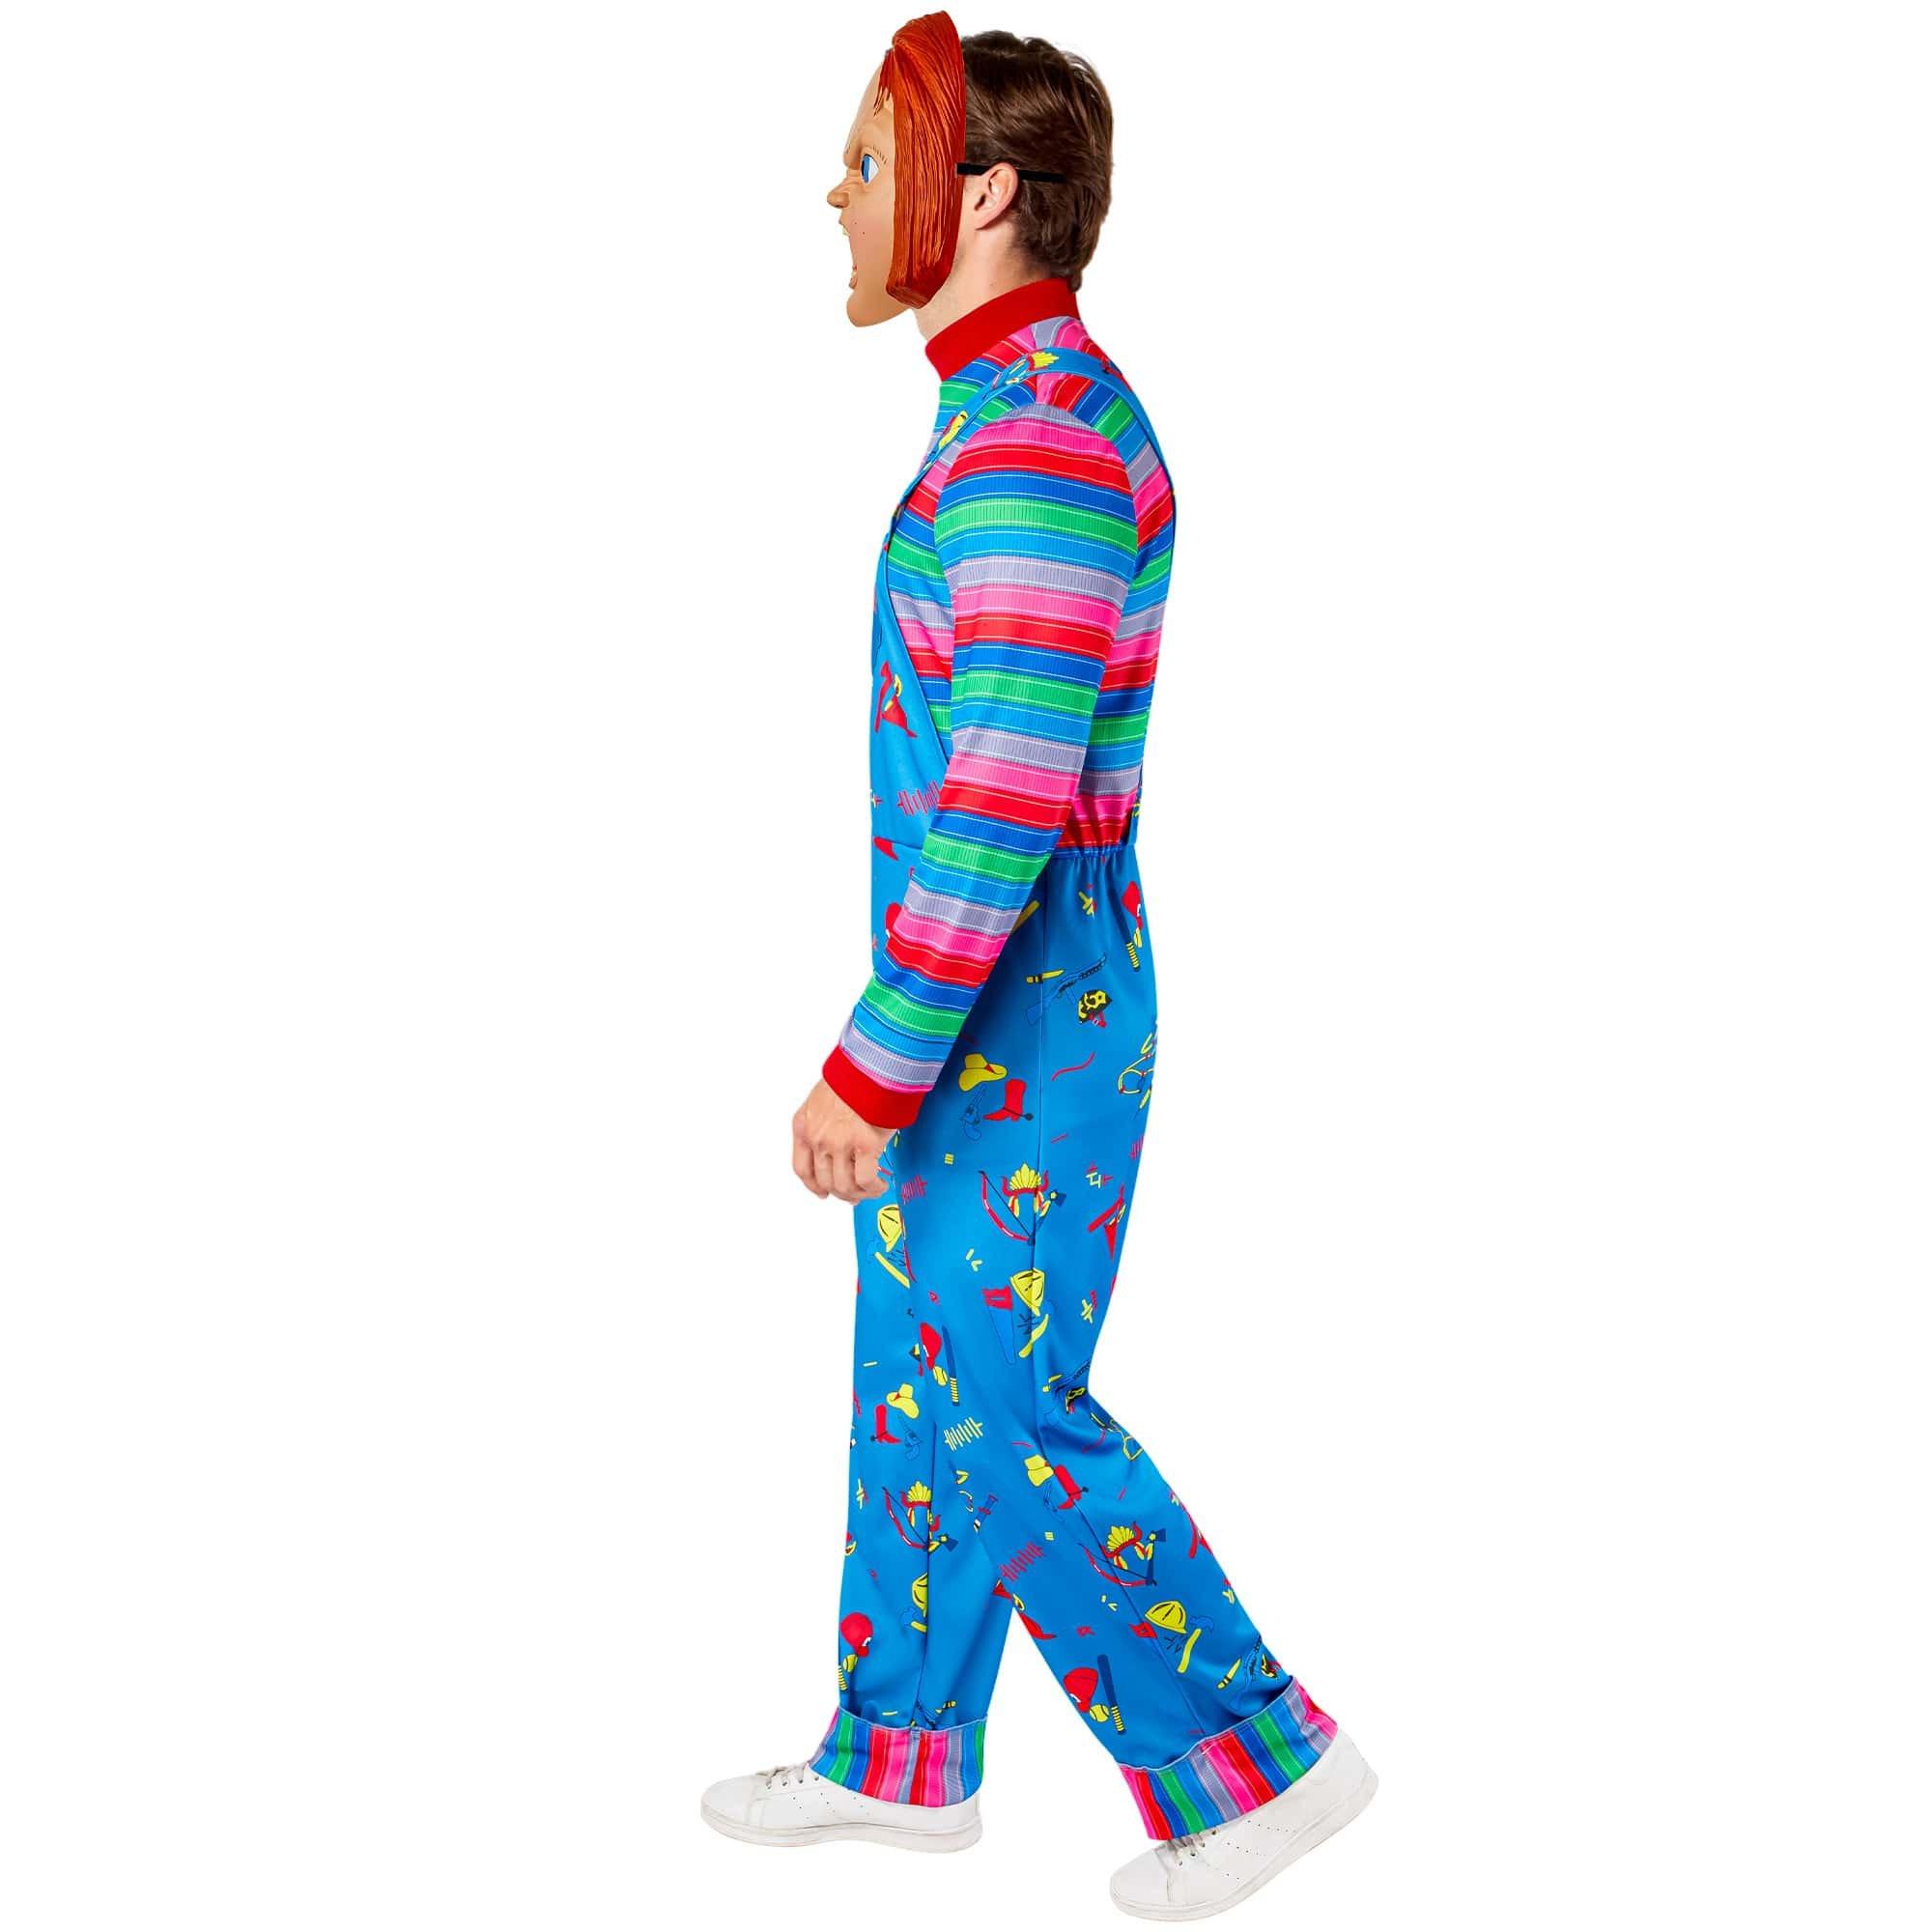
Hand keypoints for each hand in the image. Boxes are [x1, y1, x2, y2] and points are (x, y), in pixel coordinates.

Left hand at [793, 1078, 892, 1202]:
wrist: (872, 1065)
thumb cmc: (853, 1077)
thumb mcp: (822, 1098)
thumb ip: (821, 1122)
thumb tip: (836, 1144)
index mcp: (803, 1126)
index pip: (802, 1168)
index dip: (813, 1186)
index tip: (822, 1192)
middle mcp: (818, 1138)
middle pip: (825, 1181)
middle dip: (841, 1192)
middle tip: (855, 1195)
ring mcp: (840, 1144)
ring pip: (844, 1186)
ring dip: (859, 1194)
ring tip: (872, 1189)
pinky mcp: (865, 1146)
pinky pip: (865, 1181)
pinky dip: (873, 1188)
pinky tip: (880, 1184)